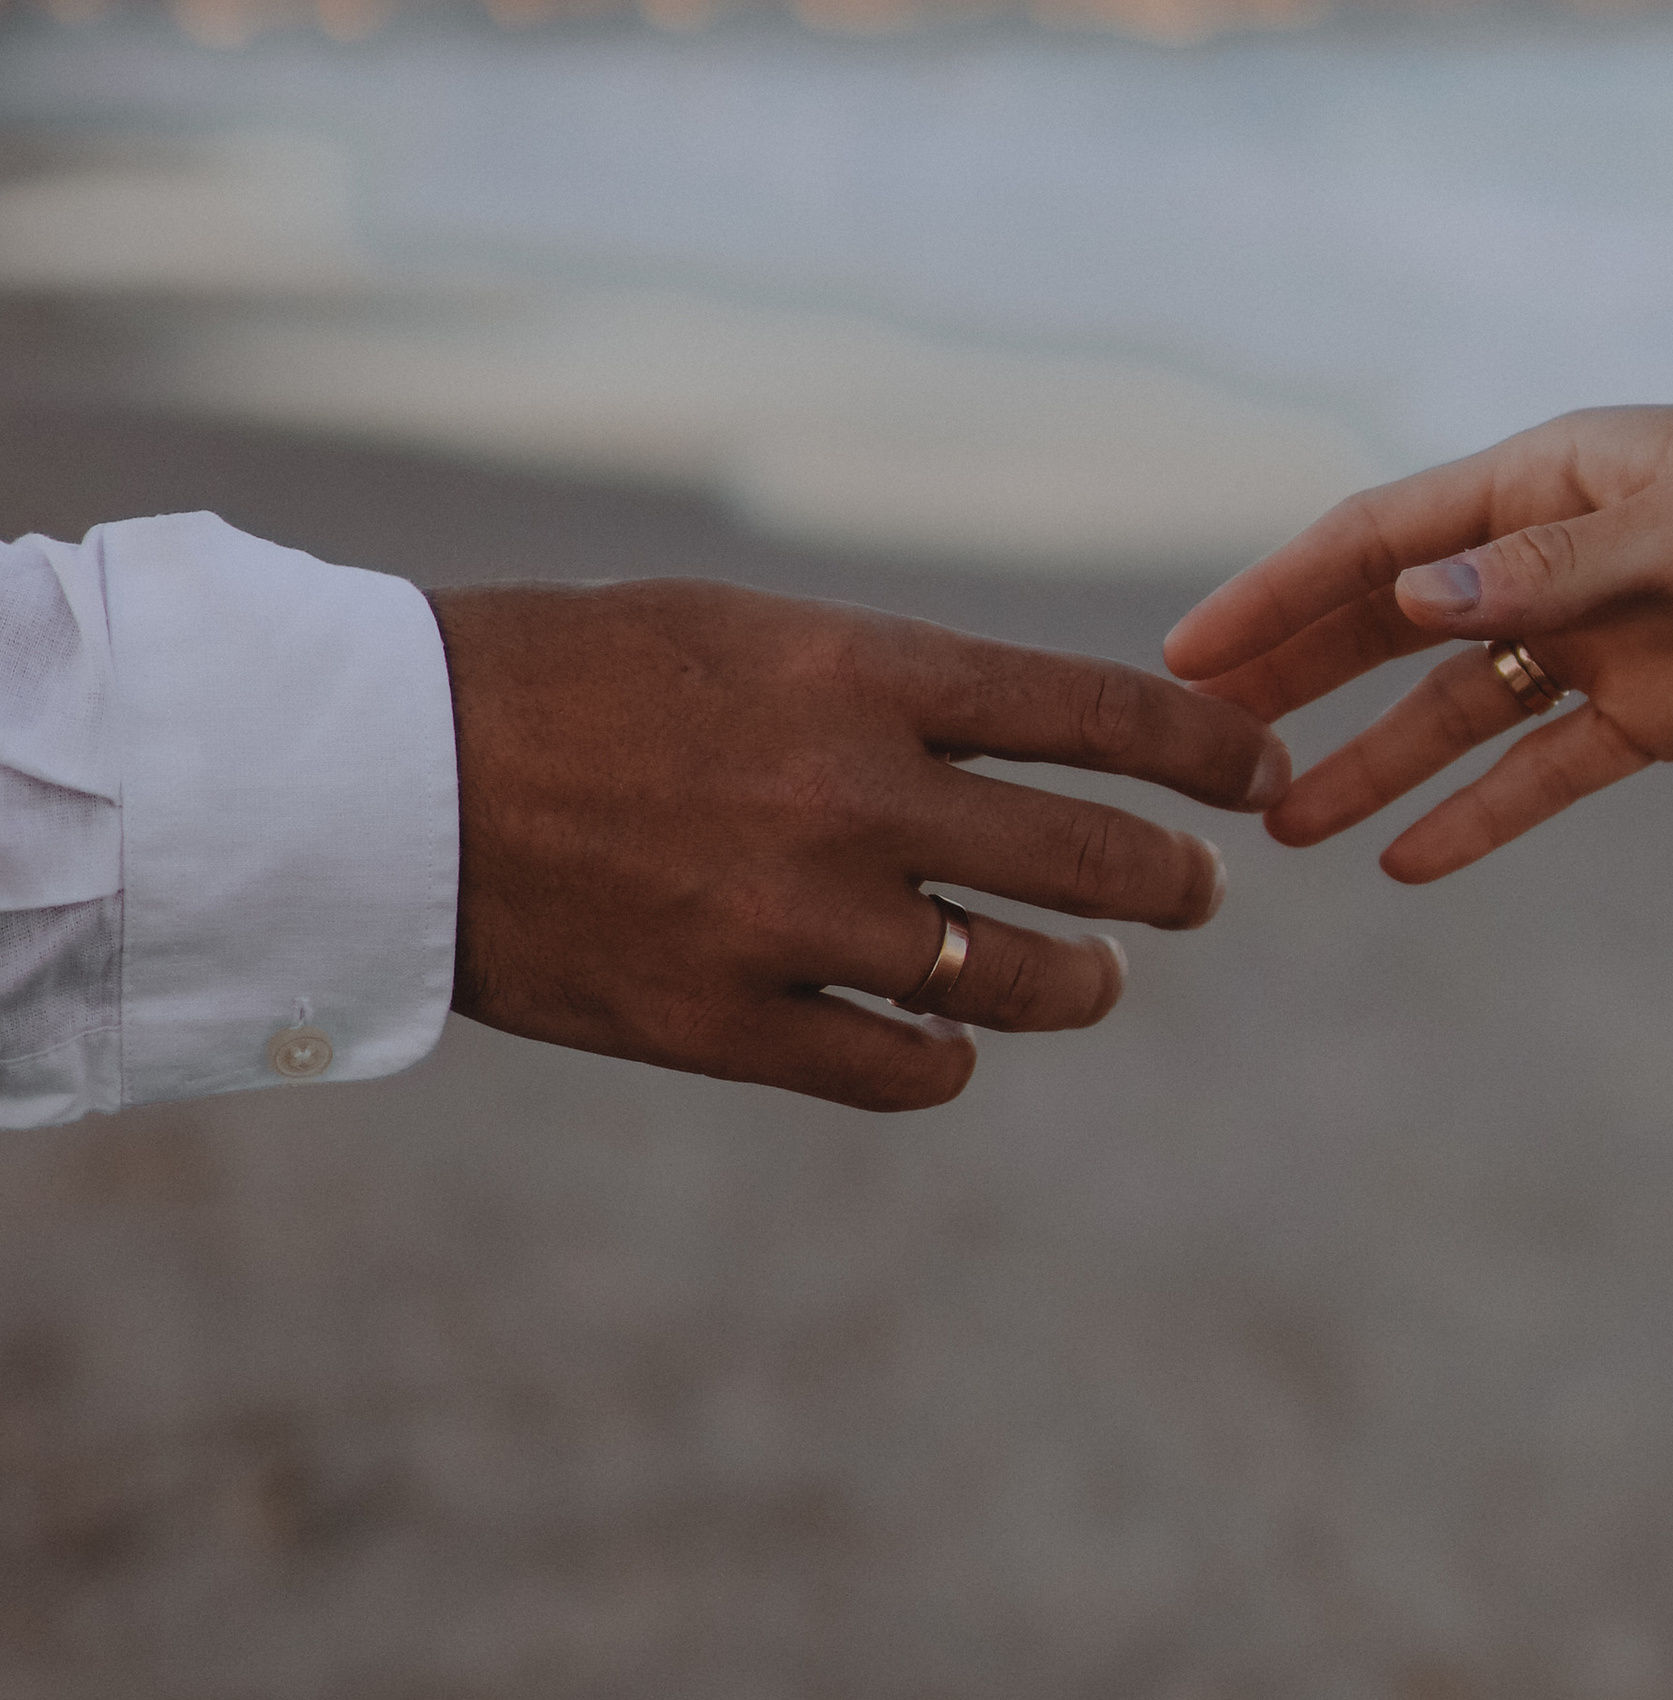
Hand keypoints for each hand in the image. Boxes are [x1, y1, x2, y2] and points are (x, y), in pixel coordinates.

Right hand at [433, 579, 1289, 1104]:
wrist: (392, 773)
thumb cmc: (574, 674)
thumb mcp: (753, 631)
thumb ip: (897, 689)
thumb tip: (1039, 743)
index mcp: (863, 669)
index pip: (1101, 710)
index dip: (1206, 751)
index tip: (1252, 772)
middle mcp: (853, 793)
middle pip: (1097, 855)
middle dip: (1176, 878)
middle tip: (1199, 886)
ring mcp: (796, 918)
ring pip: (1018, 980)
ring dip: (1082, 982)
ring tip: (1096, 977)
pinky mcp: (731, 1022)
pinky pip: (904, 1068)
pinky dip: (946, 1057)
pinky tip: (949, 1041)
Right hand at [1164, 406, 1672, 878]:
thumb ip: (1553, 570)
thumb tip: (1411, 598)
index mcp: (1553, 475)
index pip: (1382, 538)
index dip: (1279, 594)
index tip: (1185, 653)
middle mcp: (1558, 553)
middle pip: (1396, 622)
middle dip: (1295, 680)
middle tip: (1191, 745)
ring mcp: (1604, 637)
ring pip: (1456, 709)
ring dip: (1369, 762)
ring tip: (1277, 828)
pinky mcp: (1659, 712)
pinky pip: (1543, 771)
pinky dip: (1476, 814)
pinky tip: (1401, 862)